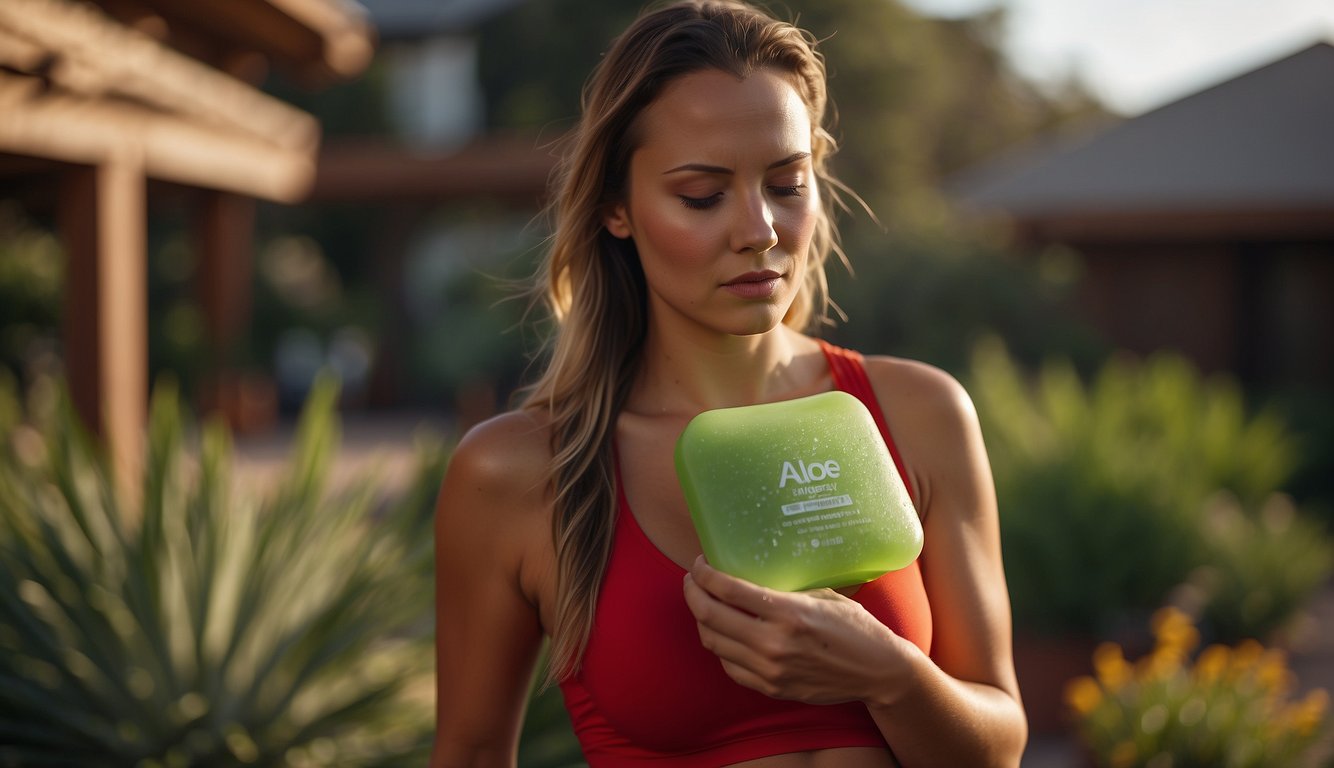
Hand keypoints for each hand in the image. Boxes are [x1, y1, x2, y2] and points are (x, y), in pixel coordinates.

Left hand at [682, 556, 914, 705]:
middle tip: (693, 581)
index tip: (700, 564)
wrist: (878, 671)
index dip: (704, 574)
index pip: (728, 590)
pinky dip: (721, 646)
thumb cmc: (855, 627)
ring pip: (713, 642)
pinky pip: (729, 666)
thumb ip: (783, 591)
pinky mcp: (771, 688)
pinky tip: (726, 632)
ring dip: (701, 619)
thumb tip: (748, 574)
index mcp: (788, 613)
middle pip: (710, 616)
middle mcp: (774, 643)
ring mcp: (770, 670)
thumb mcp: (822, 596)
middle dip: (693, 593)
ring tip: (704, 603)